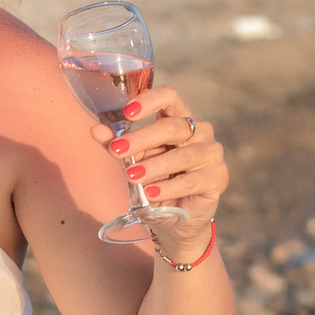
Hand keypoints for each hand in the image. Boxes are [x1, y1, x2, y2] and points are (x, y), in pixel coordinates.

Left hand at [94, 86, 225, 242]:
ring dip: (154, 166)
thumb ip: (118, 144)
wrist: (177, 218)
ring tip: (132, 176)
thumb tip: (96, 129)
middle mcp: (199, 130)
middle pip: (172, 127)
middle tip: (117, 151)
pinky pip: (192, 180)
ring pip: (182, 155)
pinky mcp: (218, 177)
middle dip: (142, 138)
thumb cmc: (156, 180)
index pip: (169, 96)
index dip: (150, 100)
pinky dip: (169, 188)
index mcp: (179, 117)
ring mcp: (211, 153)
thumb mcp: (134, 160)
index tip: (128, 112)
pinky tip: (151, 194)